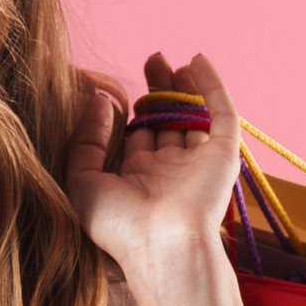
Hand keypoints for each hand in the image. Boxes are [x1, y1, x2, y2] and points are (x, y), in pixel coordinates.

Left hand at [66, 50, 243, 266]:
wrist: (164, 245)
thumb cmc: (119, 225)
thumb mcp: (83, 181)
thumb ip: (86, 140)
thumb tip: (99, 100)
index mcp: (140, 179)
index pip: (139, 137)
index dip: (131, 113)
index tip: (117, 90)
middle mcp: (170, 169)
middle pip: (167, 121)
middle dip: (160, 91)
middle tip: (152, 60)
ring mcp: (197, 161)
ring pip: (193, 114)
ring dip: (184, 86)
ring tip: (170, 60)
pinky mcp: (222, 155)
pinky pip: (222, 114)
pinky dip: (213, 86)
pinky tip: (198, 61)